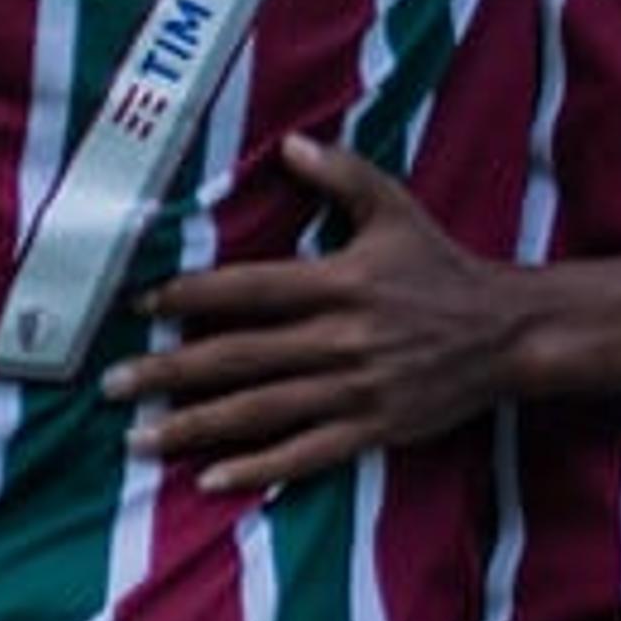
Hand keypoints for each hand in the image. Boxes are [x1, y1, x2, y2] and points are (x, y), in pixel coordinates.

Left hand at [99, 135, 521, 492]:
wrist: (507, 332)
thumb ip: (340, 174)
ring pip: (262, 410)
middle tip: (113, 384)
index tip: (143, 306)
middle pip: (240, 356)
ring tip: (140, 439)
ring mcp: (355, 388)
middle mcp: (341, 337)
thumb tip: (289, 143)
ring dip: (197, 426)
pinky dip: (259, 466)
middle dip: (171, 371)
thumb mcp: (395, 209)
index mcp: (340, 282)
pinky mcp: (373, 428)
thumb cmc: (441, 267)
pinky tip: (212, 478)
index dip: (194, 297)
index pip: (251, 290)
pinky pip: (306, 452)